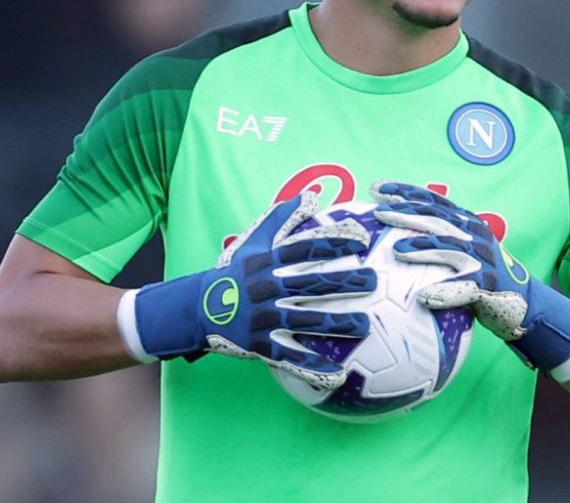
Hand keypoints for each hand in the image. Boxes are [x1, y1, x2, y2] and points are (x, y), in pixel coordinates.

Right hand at [121, 192, 376, 388]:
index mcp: (266, 263)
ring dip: (337, 324)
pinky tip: (339, 374)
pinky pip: (290, 357)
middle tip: (373, 281)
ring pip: (305, 321)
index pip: (304, 248)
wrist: (195, 309)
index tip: (362, 239)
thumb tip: (311, 195)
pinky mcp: (259, 346)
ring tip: (365, 325)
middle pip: (311, 283)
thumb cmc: (233, 274)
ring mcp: (262, 318)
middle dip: (344, 282)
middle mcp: (266, 289)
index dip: (334, 241)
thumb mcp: (253, 243)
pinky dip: (312, 367)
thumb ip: (282, 219)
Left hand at [370, 181, 569, 380]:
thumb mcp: (463, 248)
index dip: (405, 191)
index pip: (432, 200)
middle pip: (436, 218)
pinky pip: (465, 288)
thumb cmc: (483, 276)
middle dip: (406, 212)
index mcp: (466, 222)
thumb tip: (396, 233)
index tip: (376, 188)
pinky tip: (425, 297)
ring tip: (398, 250)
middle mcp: (475, 234)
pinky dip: (445, 292)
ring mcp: (483, 258)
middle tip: (379, 212)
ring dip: (423, 247)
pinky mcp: (489, 285)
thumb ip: (439, 236)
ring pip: (449, 247)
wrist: (524, 302)